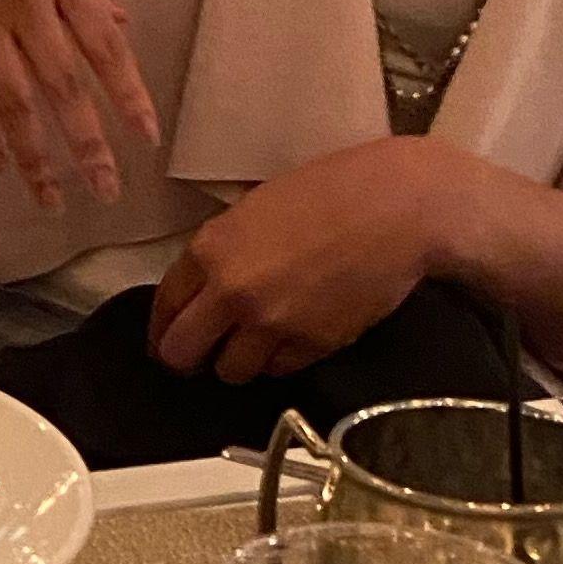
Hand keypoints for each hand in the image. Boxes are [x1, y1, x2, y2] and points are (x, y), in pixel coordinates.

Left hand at [149, 138, 453, 383]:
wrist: (399, 208)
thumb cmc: (332, 191)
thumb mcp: (256, 209)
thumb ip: (222, 251)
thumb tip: (204, 287)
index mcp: (210, 250)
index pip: (163, 309)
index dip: (163, 328)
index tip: (169, 338)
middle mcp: (231, 293)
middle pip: (181, 353)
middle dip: (188, 357)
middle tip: (202, 355)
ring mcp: (271, 324)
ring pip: (230, 371)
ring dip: (238, 361)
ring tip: (257, 342)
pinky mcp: (311, 346)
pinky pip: (279, 370)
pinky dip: (281, 360)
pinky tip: (295, 335)